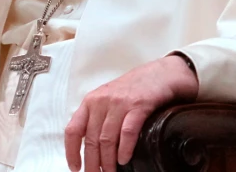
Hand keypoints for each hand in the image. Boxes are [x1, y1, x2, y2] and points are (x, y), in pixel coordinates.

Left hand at [65, 55, 198, 171]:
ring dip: (108, 161)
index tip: (76, 167)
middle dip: (92, 163)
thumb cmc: (137, 87)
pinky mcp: (139, 105)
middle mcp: (103, 101)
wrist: (163, 72)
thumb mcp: (110, 97)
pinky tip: (124, 159)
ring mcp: (121, 103)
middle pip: (91, 140)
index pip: (73, 129)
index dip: (72, 152)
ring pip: (107, 139)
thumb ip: (99, 116)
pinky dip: (124, 149)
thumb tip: (91, 147)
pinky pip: (127, 132)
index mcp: (92, 101)